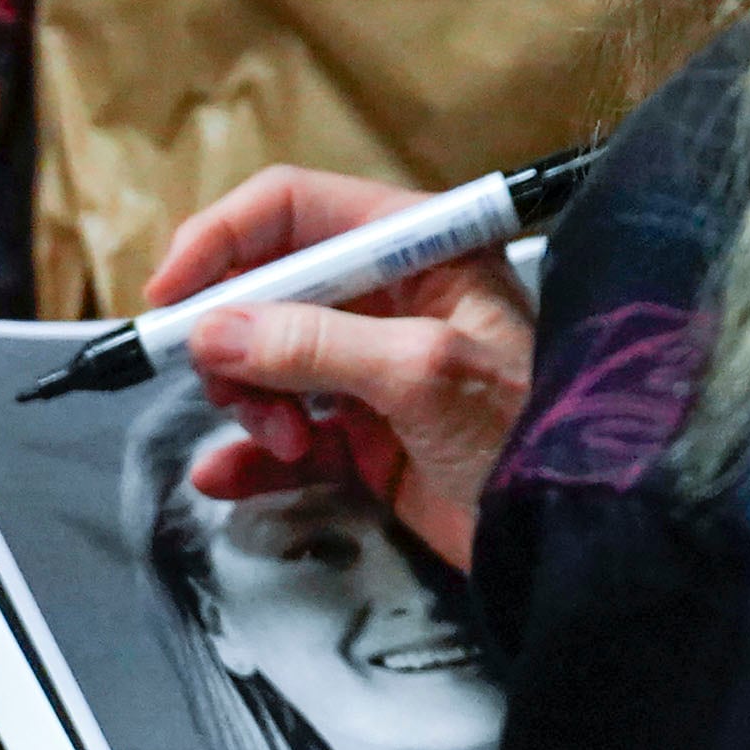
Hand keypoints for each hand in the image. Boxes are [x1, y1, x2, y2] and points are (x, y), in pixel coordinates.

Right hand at [150, 170, 535, 571]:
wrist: (579, 540)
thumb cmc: (531, 432)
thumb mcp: (421, 372)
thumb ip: (315, 345)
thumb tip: (215, 330)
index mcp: (417, 247)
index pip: (293, 209)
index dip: (223, 240)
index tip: (170, 296)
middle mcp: (390, 296)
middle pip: (266, 288)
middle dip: (235, 338)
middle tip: (233, 390)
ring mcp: (373, 368)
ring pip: (264, 361)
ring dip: (249, 400)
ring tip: (283, 440)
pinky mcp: (366, 438)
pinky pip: (282, 433)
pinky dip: (248, 454)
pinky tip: (226, 475)